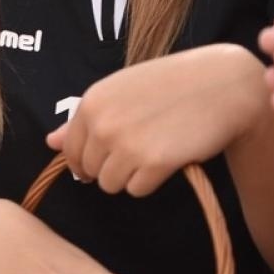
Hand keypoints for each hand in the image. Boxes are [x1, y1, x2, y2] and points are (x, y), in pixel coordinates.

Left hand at [44, 45, 265, 195]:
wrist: (223, 84)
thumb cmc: (171, 85)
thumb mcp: (121, 91)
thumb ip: (85, 119)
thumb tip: (51, 142)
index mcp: (91, 103)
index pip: (70, 150)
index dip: (86, 159)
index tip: (109, 155)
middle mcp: (103, 124)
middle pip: (89, 170)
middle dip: (110, 167)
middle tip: (140, 148)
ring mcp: (127, 144)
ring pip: (110, 184)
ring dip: (130, 176)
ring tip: (153, 152)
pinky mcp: (155, 162)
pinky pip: (137, 189)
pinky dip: (151, 182)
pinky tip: (167, 159)